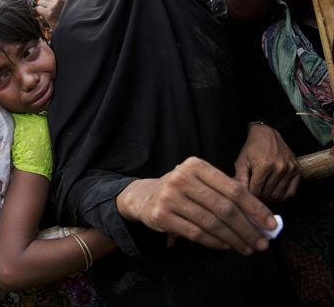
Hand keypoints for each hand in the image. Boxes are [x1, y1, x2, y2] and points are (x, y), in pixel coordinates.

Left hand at [36, 0, 65, 29]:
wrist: (70, 27)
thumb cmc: (67, 19)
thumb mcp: (66, 6)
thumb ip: (58, 0)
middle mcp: (58, 0)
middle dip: (43, 3)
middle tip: (46, 9)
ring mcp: (53, 6)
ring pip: (40, 2)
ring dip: (41, 7)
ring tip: (46, 13)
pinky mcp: (49, 13)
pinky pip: (39, 9)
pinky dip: (40, 12)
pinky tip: (44, 16)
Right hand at [116, 157, 276, 255]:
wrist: (143, 196)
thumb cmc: (181, 190)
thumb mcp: (200, 182)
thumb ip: (226, 194)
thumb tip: (261, 218)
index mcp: (196, 166)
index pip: (234, 189)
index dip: (256, 208)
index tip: (271, 225)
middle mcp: (181, 178)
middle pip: (225, 208)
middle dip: (248, 229)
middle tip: (262, 243)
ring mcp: (170, 197)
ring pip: (212, 224)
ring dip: (234, 239)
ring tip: (247, 248)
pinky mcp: (162, 215)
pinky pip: (196, 234)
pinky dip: (215, 243)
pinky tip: (226, 246)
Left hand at [235, 123, 299, 201]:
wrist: (267, 134)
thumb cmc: (251, 148)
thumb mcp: (241, 162)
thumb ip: (240, 178)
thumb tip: (240, 194)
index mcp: (263, 165)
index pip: (256, 191)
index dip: (249, 194)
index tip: (246, 193)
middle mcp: (279, 168)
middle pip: (267, 194)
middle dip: (258, 196)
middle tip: (254, 193)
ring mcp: (290, 169)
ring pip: (278, 195)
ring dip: (269, 197)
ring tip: (262, 192)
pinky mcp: (297, 170)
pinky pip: (291, 192)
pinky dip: (282, 196)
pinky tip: (274, 192)